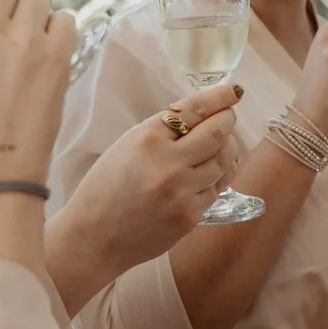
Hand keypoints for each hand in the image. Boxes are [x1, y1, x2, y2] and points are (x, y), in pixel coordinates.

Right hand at [50, 83, 242, 276]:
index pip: (193, 109)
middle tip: (229, 116)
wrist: (94, 237)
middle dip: (229, 119)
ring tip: (223, 144)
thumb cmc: (103, 189)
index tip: (233, 91)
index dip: (219, 97)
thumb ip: (160, 132)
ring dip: (228, 148)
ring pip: (224, 161)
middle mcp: (168, 163)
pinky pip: (217, 188)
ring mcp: (182, 192)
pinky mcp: (190, 215)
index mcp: (147, 139)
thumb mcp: (125, 147)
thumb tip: (199, 118)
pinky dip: (219, 175)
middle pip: (218, 132)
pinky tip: (214, 171)